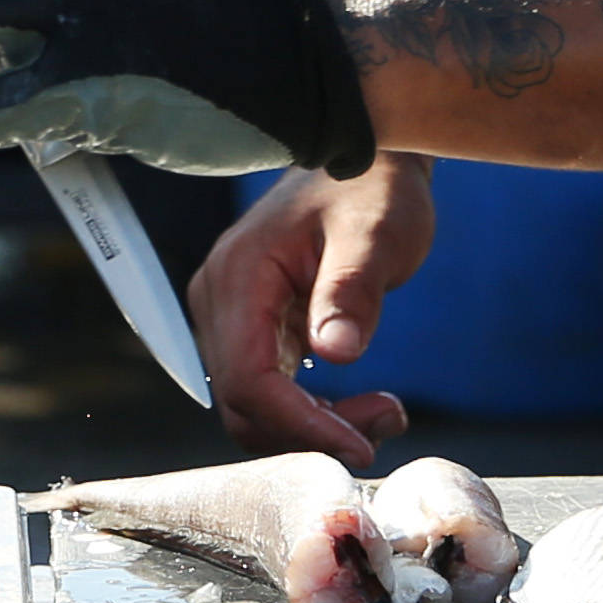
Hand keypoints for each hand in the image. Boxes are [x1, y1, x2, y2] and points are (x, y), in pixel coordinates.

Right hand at [191, 161, 432, 466]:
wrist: (367, 159)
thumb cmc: (372, 188)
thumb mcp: (376, 232)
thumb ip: (352, 288)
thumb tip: (336, 352)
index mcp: (239, 275)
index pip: (247, 378)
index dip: (298, 424)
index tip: (358, 443)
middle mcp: (220, 300)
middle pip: (241, 404)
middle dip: (307, 434)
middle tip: (382, 427)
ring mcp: (231, 316)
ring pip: (252, 407)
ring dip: (311, 429)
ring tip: (383, 413)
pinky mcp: (253, 327)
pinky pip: (267, 390)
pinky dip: (309, 412)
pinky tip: (361, 403)